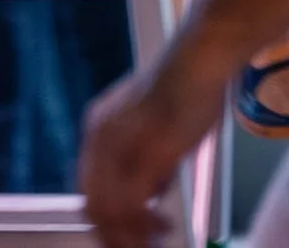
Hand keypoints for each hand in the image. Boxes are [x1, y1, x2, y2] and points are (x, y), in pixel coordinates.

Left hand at [78, 63, 208, 247]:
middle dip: (116, 235)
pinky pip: (132, 208)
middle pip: (94, 206)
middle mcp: (100, 138)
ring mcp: (119, 147)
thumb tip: (150, 195)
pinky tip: (165, 226)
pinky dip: (145, 226)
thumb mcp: (154, 127)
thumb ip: (145, 159)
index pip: (90, 189)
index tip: (127, 236)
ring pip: (111, 212)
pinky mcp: (143, 155)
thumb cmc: (185, 89)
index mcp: (98, 129)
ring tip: (158, 238)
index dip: (106, 219)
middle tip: (141, 247)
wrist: (199, 59)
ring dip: (132, 235)